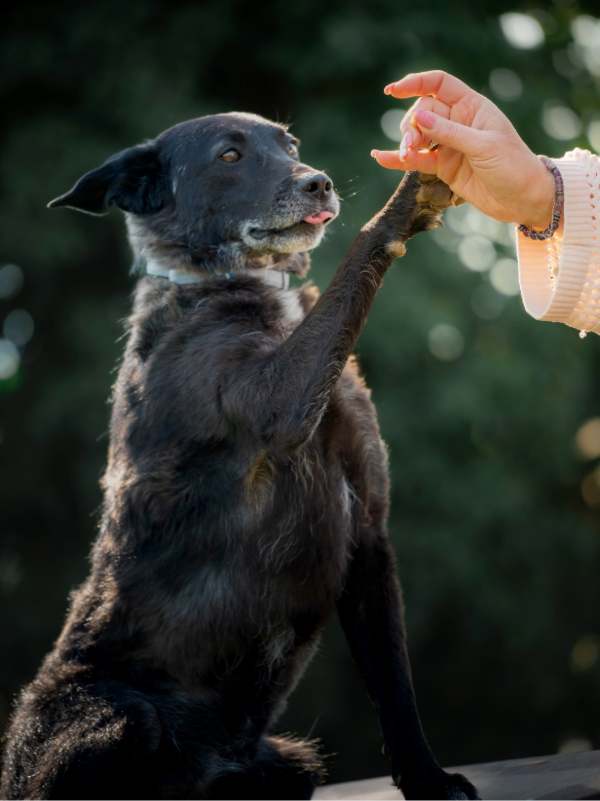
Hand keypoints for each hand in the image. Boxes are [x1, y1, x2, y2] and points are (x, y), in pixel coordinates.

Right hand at [371, 70, 554, 230]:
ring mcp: (449, 145)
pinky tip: (380, 157)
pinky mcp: (443, 167)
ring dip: (407, 143)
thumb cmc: (512, 167)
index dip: (416, 83)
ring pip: (418, 136)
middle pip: (424, 112)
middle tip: (412, 144)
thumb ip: (449, 133)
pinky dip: (399, 159)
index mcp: (472, 107)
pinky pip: (417, 160)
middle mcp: (458, 122)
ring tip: (406, 155)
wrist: (522, 200)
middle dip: (412, 125)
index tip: (393, 91)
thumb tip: (418, 118)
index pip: (439, 84)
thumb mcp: (483, 147)